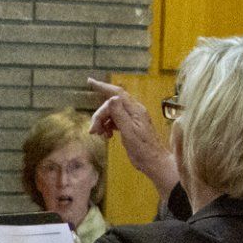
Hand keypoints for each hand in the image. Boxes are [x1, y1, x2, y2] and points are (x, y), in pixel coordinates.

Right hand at [87, 77, 179, 198]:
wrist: (153, 161)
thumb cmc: (143, 148)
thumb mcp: (129, 131)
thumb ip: (120, 114)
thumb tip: (111, 98)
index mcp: (135, 110)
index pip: (117, 93)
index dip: (103, 86)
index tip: (89, 82)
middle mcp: (134, 111)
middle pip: (111, 105)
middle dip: (99, 116)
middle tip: (92, 131)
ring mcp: (132, 118)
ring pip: (111, 113)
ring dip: (102, 122)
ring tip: (99, 135)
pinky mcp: (129, 126)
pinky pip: (114, 121)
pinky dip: (107, 127)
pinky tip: (107, 136)